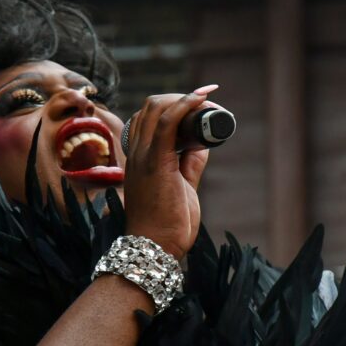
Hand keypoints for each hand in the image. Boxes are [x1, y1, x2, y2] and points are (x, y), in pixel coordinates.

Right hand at [122, 87, 213, 259]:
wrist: (156, 247)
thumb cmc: (167, 224)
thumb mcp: (182, 185)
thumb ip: (189, 164)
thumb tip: (202, 143)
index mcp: (140, 158)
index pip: (148, 118)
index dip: (172, 104)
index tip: (199, 104)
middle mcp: (137, 153)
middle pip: (152, 107)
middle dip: (181, 97)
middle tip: (208, 103)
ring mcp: (144, 157)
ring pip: (157, 109)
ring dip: (185, 98)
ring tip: (208, 101)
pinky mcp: (156, 163)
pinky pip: (167, 124)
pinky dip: (184, 105)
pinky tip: (201, 100)